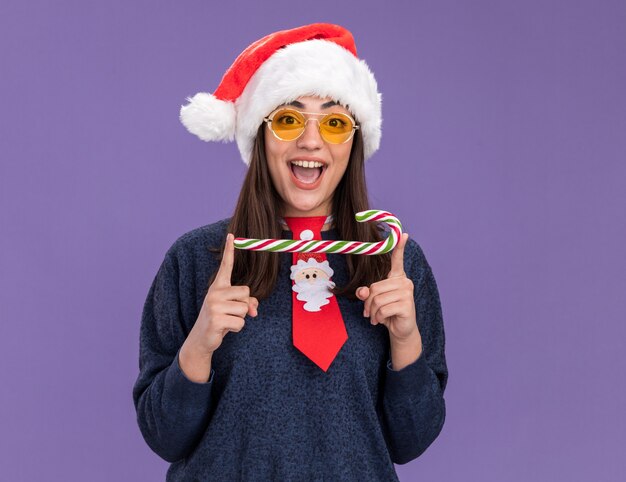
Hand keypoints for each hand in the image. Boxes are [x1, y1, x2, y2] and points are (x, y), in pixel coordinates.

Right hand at [182, 233, 257, 358]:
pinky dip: (237, 328)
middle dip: (244, 305)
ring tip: (227, 320)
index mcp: (218, 286)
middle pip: (246, 292)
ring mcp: (214, 305)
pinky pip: (241, 322)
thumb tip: (254, 309)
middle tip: (230, 312)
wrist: (202, 337)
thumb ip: (247, 304)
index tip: (232, 235)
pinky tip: (224, 328)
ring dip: (240, 318)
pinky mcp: (216, 319)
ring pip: (245, 309)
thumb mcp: (233, 308)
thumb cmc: (220, 319)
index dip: (229, 250)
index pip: (225, 266)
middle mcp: (215, 292)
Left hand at [355, 233, 418, 341]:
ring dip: (372, 311)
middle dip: (368, 302)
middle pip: (375, 287)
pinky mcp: (407, 305)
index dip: (399, 247)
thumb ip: (367, 293)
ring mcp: (407, 293)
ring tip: (374, 317)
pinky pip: (383, 309)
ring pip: (378, 299)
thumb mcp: (374, 301)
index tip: (403, 234)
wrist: (400, 330)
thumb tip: (361, 292)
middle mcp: (405, 282)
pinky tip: (380, 321)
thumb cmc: (387, 312)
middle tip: (368, 312)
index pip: (398, 260)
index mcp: (397, 278)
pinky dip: (378, 317)